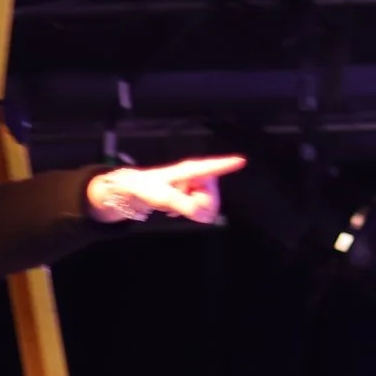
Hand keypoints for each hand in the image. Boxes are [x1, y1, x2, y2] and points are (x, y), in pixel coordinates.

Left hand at [87, 156, 245, 224]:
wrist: (133, 191)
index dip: (225, 165)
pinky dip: (190, 211)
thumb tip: (203, 215)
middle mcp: (195, 175)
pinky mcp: (192, 194)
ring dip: (195, 209)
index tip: (241, 160)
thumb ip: (182, 204)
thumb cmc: (146, 188)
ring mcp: (194, 185)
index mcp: (188, 171)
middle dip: (203, 205)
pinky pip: (202, 208)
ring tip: (176, 206)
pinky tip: (176, 209)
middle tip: (184, 207)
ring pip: (208, 203)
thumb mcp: (162, 197)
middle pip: (213, 194)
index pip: (210, 167)